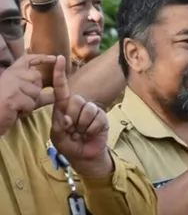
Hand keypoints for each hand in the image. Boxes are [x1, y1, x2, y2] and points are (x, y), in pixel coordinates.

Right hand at [0, 53, 57, 134]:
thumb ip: (38, 94)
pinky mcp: (13, 96)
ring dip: (29, 103)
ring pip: (36, 92)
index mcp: (11, 72)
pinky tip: (14, 111)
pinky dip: (25, 110)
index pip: (27, 59)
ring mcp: (12, 84)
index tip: (54, 58)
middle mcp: (11, 75)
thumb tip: (55, 94)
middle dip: (34, 92)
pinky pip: (31, 103)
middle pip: (37, 78)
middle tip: (19, 99)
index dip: (41, 58)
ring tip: (15, 106)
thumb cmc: (5, 107)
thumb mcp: (23, 97)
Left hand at [49, 56, 111, 170]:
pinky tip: (90, 134)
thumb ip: (60, 124)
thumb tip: (69, 117)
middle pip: (75, 100)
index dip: (59, 74)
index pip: (61, 88)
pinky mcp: (102, 117)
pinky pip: (97, 119)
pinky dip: (92, 129)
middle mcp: (77, 105)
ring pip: (87, 109)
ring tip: (82, 133)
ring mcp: (91, 110)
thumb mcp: (58, 135)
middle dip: (73, 117)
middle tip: (73, 130)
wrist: (86, 156)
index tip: (58, 58)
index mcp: (63, 107)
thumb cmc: (69, 145)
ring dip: (83, 126)